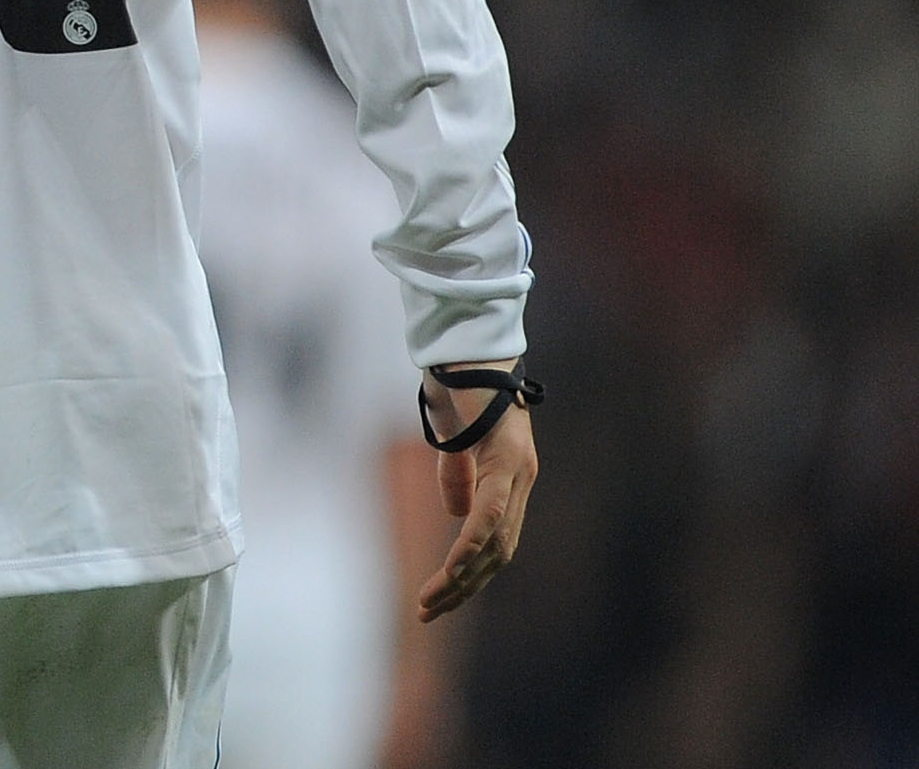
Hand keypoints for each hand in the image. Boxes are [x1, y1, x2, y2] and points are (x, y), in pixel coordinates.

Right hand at [415, 379, 536, 621]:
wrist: (466, 343)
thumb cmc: (457, 380)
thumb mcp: (452, 435)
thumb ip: (458, 473)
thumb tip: (457, 516)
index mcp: (511, 476)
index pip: (496, 541)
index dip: (470, 574)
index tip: (440, 597)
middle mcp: (522, 480)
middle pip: (499, 553)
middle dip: (463, 588)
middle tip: (429, 611)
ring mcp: (519, 471)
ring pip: (496, 543)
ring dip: (462, 578)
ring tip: (432, 600)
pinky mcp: (508, 459)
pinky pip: (492, 515)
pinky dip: (472, 545)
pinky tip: (453, 568)